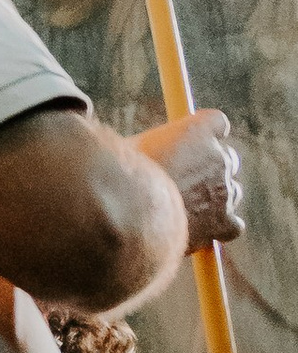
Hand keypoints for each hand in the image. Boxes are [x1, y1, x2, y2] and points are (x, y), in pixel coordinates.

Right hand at [139, 107, 242, 251]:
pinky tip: (201, 230)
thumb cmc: (119, 176)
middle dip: (210, 167)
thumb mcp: (126, 149)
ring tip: (185, 207)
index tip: (191, 141)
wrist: (127, 212)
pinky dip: (220, 227)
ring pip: (232, 190)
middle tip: (185, 178)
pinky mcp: (224, 221)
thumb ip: (147, 147)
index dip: (205, 132)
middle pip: (228, 157)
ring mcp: (224, 190)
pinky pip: (233, 225)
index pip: (217, 122)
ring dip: (214, 197)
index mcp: (198, 130)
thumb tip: (134, 152)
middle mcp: (218, 157)